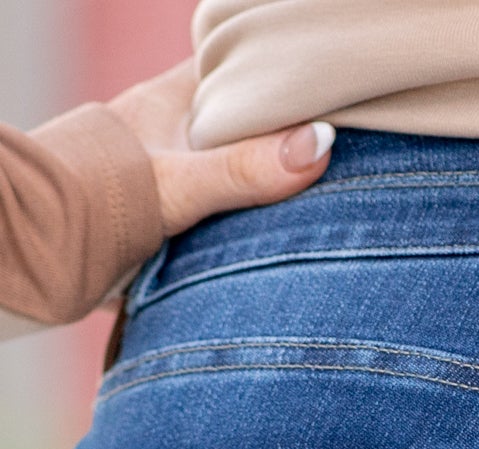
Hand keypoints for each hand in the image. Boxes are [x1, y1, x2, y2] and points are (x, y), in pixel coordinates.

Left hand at [108, 61, 333, 235]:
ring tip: (320, 193)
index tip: (330, 92)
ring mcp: (166, 166)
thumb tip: (318, 144)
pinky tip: (270, 233)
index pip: (241, 69)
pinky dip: (242, 216)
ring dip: (263, 181)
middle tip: (338, 147)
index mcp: (173, 97)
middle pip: (241, 120)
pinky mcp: (161, 210)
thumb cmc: (96, 202)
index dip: (284, 77)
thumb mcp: (180, 185)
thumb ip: (246, 170)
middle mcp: (171, 126)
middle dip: (282, 135)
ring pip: (229, 163)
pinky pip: (217, 205)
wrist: (38, 248)